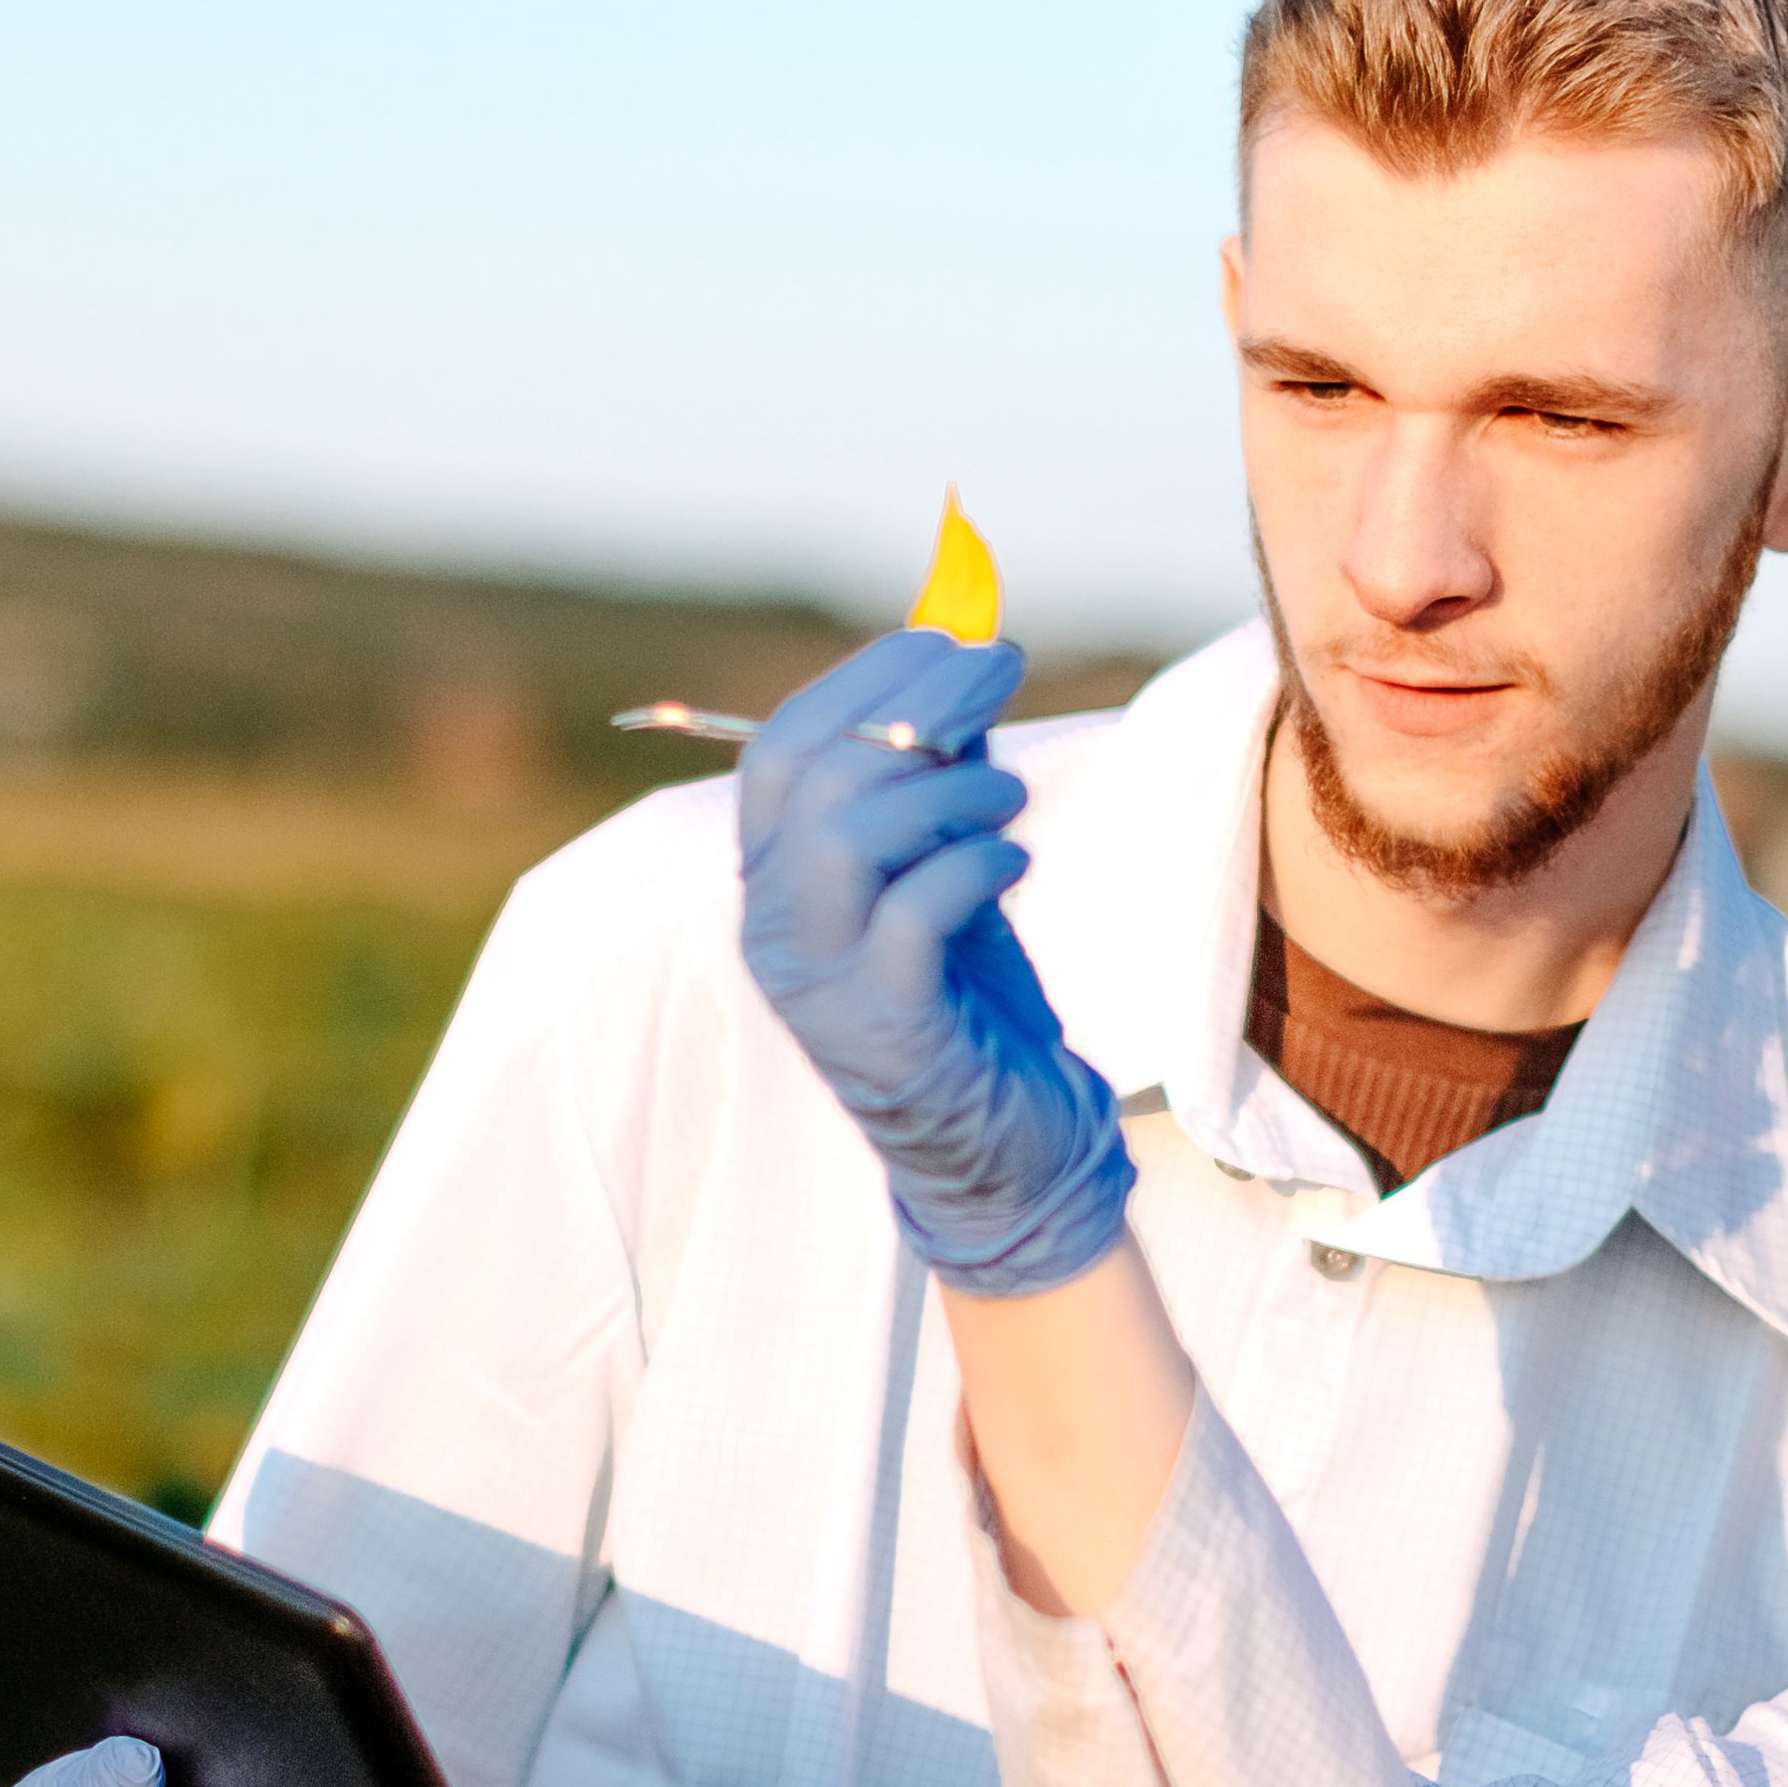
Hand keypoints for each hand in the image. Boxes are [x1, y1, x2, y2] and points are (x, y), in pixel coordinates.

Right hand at [734, 628, 1130, 1300]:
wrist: (1003, 1149)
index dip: (864, 677)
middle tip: (1002, 676)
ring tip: (1008, 799)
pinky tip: (1014, 867)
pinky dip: (973, 866)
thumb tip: (964, 650)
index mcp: (773, 879)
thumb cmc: (971, 998)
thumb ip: (938, 772)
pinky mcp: (883, 1028)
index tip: (952, 637)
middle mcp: (773, 927)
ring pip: (845, 834)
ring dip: (946, 789)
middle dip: (917, 704)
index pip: (780, 747)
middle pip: (812, 774)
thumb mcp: (946, 863)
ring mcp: (818, 983)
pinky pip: (911, 913)